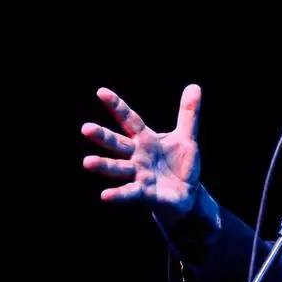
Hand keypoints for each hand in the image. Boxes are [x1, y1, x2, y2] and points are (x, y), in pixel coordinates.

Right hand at [82, 85, 201, 223]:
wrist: (187, 195)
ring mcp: (139, 175)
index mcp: (146, 140)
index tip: (101, 92)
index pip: (130, 120)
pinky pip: (130, 193)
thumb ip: (188, 114)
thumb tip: (194, 86)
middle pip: (118, 144)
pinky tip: (105, 195)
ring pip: (119, 168)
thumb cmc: (181, 164)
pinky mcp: (145, 194)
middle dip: (103, 137)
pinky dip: (118, 195)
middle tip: (86, 128)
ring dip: (104, 166)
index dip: (117, 106)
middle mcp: (137, 156)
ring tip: (87, 162)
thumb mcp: (187, 137)